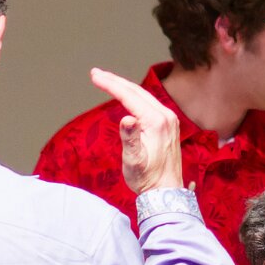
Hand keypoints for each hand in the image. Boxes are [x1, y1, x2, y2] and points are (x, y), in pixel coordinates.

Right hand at [90, 68, 182, 194]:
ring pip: (144, 96)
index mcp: (157, 121)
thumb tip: (127, 118)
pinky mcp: (169, 125)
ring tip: (107, 80)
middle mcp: (166, 116)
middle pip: (137, 92)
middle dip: (115, 81)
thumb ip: (130, 139)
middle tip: (95, 73)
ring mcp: (170, 120)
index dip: (111, 84)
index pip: (130, 96)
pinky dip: (134, 96)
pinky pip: (149, 104)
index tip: (94, 76)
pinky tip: (126, 96)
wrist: (166, 191)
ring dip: (124, 87)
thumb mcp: (134, 160)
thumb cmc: (147, 178)